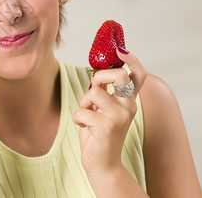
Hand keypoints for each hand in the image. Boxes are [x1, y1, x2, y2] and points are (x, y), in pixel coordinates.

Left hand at [72, 48, 146, 175]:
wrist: (102, 164)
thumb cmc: (99, 134)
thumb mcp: (103, 110)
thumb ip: (104, 94)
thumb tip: (96, 75)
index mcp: (128, 102)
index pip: (137, 76)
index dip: (132, 61)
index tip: (121, 50)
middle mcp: (129, 107)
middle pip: (118, 75)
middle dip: (99, 77)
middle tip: (94, 89)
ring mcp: (119, 117)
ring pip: (94, 92)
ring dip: (84, 102)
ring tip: (87, 116)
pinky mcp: (107, 126)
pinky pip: (82, 110)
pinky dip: (78, 118)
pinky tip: (85, 127)